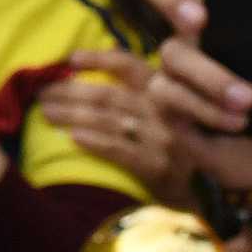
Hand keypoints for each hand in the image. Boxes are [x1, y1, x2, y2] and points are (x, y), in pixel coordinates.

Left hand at [36, 47, 202, 207]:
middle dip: (72, 92)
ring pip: (110, 120)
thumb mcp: (171, 113)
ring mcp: (163, 138)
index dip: (100, 59)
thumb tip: (102, 63)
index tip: (70, 58)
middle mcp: (166, 111)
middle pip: (110, 94)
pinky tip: (73, 137)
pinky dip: (95, 142)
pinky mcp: (158, 166)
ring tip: (47, 113)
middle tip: (43, 92)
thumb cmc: (182, 149)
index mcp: (167, 92)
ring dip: (73, 114)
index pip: (130, 67)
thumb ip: (143, 90)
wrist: (208, 193)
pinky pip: (121, 150)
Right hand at [138, 0, 251, 193]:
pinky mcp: (166, 99)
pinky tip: (235, 119)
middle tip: (200, 18)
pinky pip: (169, 93)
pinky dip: (204, 107)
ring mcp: (178, 61)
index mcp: (234, 3)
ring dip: (212, 79)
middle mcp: (198, 25)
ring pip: (173, 54)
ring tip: (249, 104)